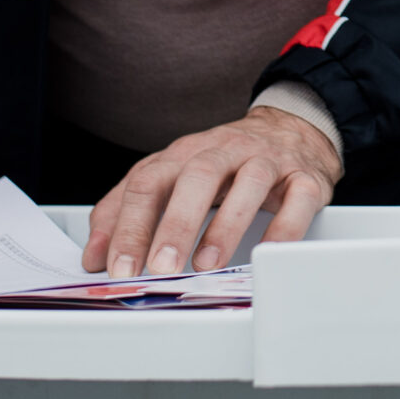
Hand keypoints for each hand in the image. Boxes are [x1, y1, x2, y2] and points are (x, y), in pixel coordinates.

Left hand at [84, 107, 338, 277]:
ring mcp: (267, 161)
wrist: (291, 131)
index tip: (117, 266)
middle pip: (196, 176)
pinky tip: (267, 253)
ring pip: (248, 182)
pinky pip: (298, 198)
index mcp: (184, 153)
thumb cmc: (224, 165)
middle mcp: (224, 150)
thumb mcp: (171, 177)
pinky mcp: (304, 177)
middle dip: (175, 223)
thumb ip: (128, 211)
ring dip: (225, 225)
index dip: (130, 224)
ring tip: (205, 264)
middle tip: (160, 266)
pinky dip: (284, 228)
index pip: (149, 182)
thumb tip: (95, 255)